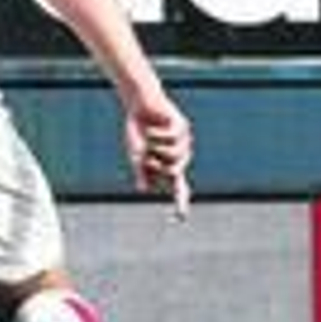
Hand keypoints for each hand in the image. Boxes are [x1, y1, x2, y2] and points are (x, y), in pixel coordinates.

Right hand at [124, 95, 193, 220]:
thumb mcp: (136, 154)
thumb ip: (141, 171)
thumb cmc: (138, 129)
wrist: (140, 103)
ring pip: (174, 157)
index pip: (178, 187)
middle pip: (174, 172)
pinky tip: (151, 128)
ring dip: (156, 149)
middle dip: (156, 165)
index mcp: (170, 163)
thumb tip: (144, 190)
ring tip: (148, 139)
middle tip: (145, 156)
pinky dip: (156, 135)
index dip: (179, 202)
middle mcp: (181, 154)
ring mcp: (184, 141)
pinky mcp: (182, 126)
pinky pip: (170, 139)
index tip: (179, 219)